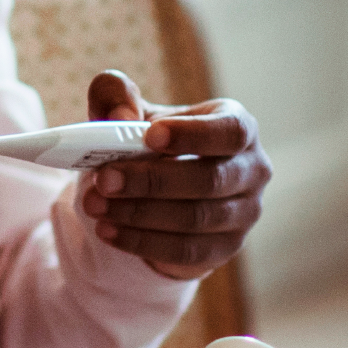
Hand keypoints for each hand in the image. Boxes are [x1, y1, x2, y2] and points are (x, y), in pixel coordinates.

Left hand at [76, 69, 269, 278]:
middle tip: (103, 179)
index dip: (193, 135)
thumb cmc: (151, 140)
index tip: (149, 136)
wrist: (159, 189)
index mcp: (239, 126)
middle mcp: (252, 170)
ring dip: (140, 214)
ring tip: (95, 206)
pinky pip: (185, 251)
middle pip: (210, 179)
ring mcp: (244, 214)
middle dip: (151, 180)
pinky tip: (108, 230)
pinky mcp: (223, 248)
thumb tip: (119, 118)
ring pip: (196, 219)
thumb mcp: (132, 111)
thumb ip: (117, 96)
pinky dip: (142, 241)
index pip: (230, 131)